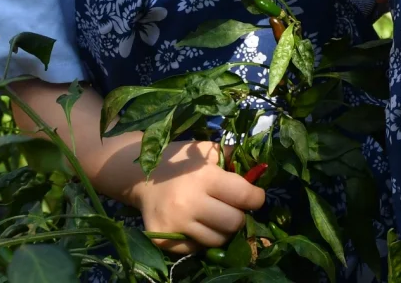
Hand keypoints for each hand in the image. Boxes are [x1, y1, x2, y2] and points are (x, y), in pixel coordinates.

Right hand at [130, 140, 264, 253]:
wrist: (140, 177)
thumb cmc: (179, 161)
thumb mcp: (206, 151)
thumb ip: (233, 158)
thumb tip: (260, 169)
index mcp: (204, 178)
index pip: (244, 196)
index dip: (256, 198)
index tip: (255, 197)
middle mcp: (189, 203)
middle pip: (233, 223)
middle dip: (239, 216)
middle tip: (233, 208)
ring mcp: (174, 225)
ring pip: (217, 240)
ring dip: (222, 230)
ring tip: (215, 216)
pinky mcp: (163, 239)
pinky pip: (196, 248)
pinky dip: (202, 239)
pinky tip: (196, 224)